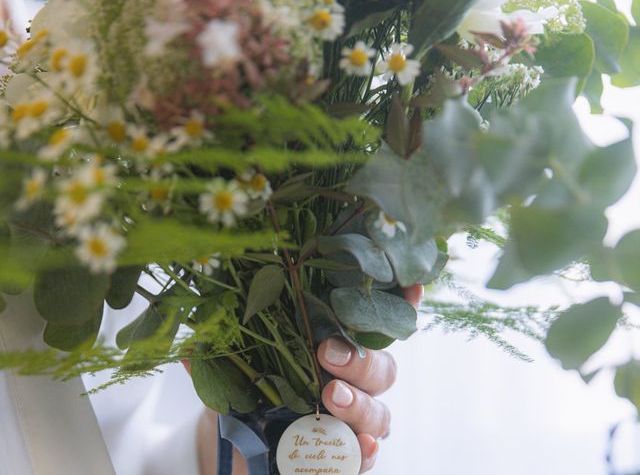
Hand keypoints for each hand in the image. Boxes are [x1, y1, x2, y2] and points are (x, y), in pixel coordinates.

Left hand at [193, 284, 422, 474]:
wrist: (243, 454)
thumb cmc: (247, 402)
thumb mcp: (230, 373)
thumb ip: (220, 356)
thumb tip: (192, 341)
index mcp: (332, 352)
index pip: (371, 326)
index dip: (397, 304)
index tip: (409, 285)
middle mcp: (351, 384)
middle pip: (382, 369)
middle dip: (361, 360)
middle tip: (328, 355)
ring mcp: (353, 423)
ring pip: (381, 412)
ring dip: (362, 403)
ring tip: (332, 397)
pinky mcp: (346, 458)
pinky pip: (367, 455)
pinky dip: (366, 450)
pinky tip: (360, 444)